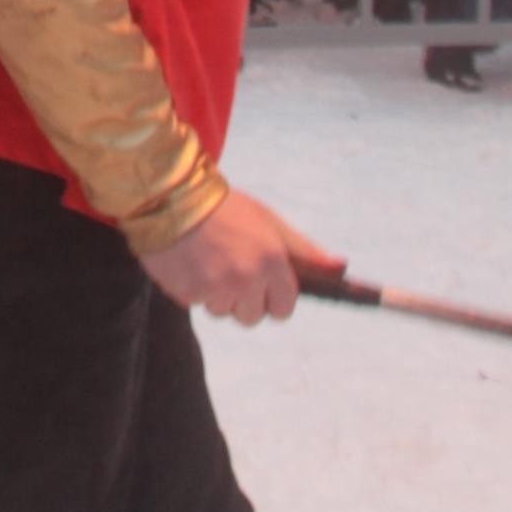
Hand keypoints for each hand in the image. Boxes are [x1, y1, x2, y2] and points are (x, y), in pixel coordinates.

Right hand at [142, 188, 340, 325]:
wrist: (170, 194)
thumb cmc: (225, 207)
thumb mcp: (269, 221)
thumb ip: (304, 250)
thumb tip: (341, 267)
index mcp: (271, 261)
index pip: (283, 308)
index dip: (274, 298)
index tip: (262, 285)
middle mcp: (245, 279)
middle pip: (252, 317)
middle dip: (243, 299)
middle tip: (229, 269)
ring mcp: (214, 288)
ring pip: (222, 311)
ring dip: (215, 294)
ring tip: (205, 260)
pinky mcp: (185, 292)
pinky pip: (194, 303)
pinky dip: (190, 287)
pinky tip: (186, 261)